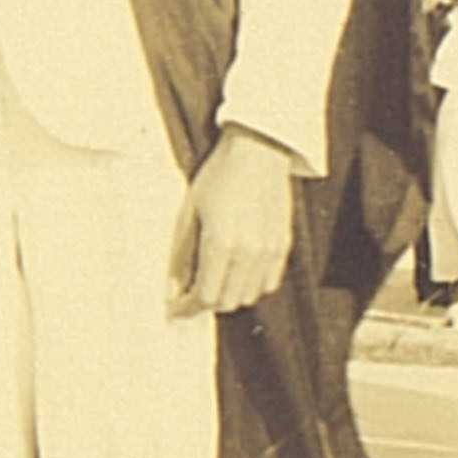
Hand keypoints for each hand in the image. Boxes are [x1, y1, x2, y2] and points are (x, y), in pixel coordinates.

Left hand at [166, 126, 296, 317]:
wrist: (258, 150)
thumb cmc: (220, 174)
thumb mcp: (190, 211)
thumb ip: (181, 254)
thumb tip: (174, 287)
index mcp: (222, 243)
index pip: (206, 295)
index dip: (187, 307)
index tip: (176, 307)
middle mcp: (249, 252)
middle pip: (228, 301)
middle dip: (206, 303)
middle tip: (190, 293)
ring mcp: (270, 250)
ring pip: (249, 296)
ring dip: (229, 296)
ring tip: (214, 281)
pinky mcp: (283, 245)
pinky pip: (269, 282)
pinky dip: (251, 286)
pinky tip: (238, 273)